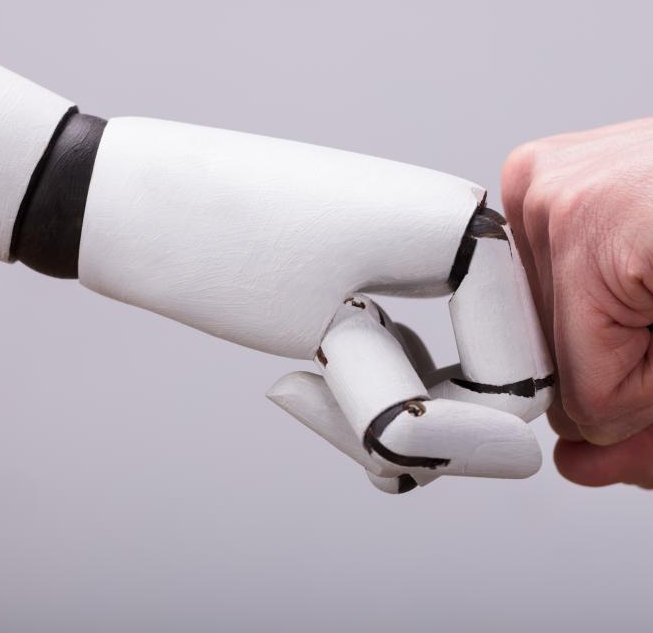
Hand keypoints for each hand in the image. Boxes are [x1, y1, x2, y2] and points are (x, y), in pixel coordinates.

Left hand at [77, 118, 554, 491]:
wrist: (133, 197)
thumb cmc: (228, 249)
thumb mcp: (335, 339)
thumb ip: (426, 405)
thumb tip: (514, 454)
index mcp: (472, 234)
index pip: (519, 375)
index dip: (463, 437)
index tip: (387, 453)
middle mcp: (463, 233)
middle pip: (490, 376)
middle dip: (421, 423)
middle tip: (328, 410)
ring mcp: (426, 246)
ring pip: (447, 367)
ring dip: (383, 405)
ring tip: (308, 390)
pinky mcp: (388, 262)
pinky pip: (414, 343)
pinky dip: (371, 380)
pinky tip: (314, 371)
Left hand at [502, 82, 652, 487]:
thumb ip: (637, 421)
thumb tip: (574, 467)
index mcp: (559, 210)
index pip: (538, 362)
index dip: (627, 376)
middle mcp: (540, 196)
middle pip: (550, 388)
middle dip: (651, 380)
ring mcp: (558, 207)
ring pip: (573, 398)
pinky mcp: (591, 233)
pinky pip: (603, 392)